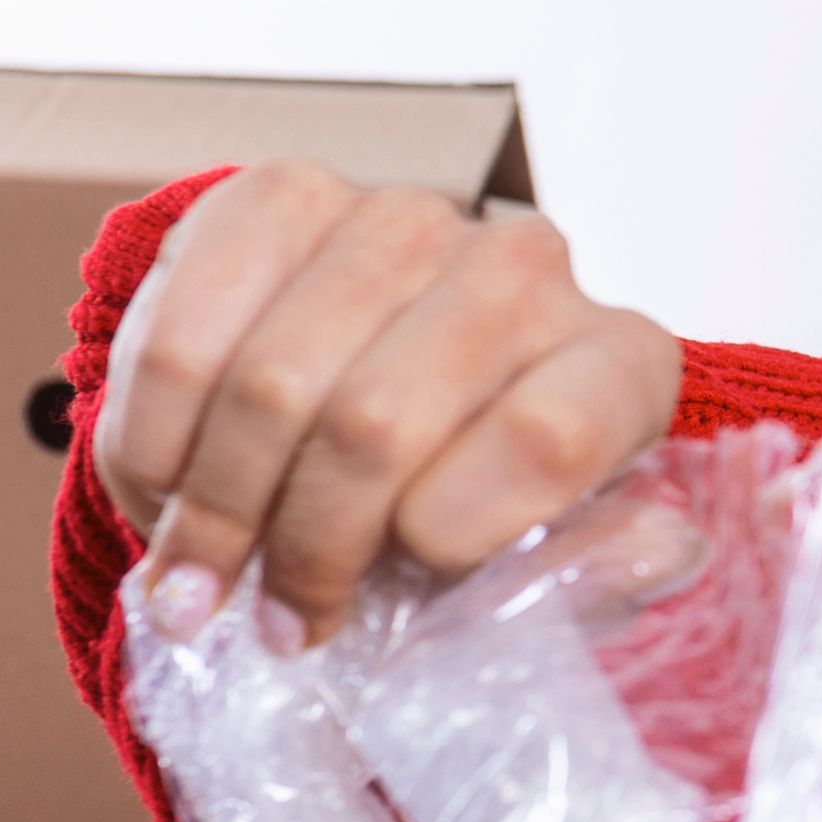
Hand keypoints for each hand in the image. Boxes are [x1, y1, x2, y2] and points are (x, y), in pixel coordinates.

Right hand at [95, 159, 682, 651]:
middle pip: (377, 422)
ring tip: (192, 584)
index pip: (547, 440)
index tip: (375, 608)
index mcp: (618, 364)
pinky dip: (153, 433)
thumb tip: (668, 547)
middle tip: (267, 626)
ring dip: (212, 506)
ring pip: (270, 381)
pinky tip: (159, 490)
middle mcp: (526, 267)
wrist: (380, 401)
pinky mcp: (283, 195)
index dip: (439, 539)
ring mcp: (405, 218)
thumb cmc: (474, 509)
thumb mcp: (545, 564)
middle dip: (300, 549)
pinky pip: (185, 324)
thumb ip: (598, 566)